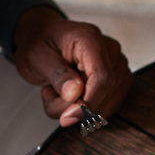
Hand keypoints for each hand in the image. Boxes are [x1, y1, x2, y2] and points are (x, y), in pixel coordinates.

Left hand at [12, 6, 131, 126]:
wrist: (42, 37)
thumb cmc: (38, 42)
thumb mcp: (36, 57)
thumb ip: (57, 75)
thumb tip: (75, 93)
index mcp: (90, 39)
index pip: (102, 78)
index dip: (88, 103)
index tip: (69, 116)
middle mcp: (109, 51)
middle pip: (109, 92)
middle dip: (80, 108)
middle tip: (52, 99)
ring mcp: (117, 65)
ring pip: (110, 102)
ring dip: (81, 109)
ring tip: (58, 93)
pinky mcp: (117, 79)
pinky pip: (108, 104)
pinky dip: (87, 109)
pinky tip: (70, 96)